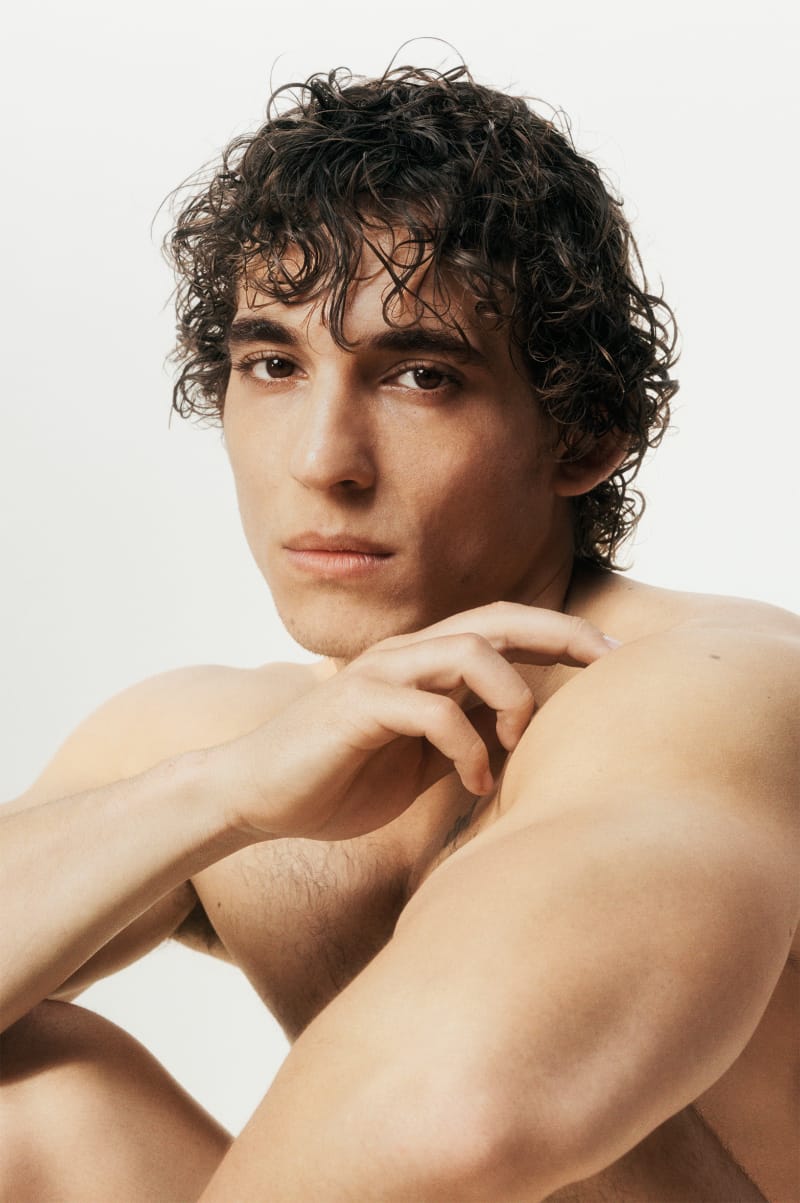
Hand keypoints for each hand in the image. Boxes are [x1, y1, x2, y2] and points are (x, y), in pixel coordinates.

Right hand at [227, 602, 616, 841]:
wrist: (257, 794)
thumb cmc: (340, 777)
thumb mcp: (421, 757)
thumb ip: (467, 733)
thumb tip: (526, 732)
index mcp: (422, 661)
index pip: (502, 627)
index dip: (558, 632)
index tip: (611, 655)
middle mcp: (404, 654)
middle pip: (495, 620)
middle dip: (558, 633)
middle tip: (608, 660)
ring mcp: (378, 675)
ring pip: (467, 652)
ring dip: (511, 694)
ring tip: (520, 740)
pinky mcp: (355, 706)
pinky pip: (430, 710)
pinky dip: (467, 745)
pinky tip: (475, 782)